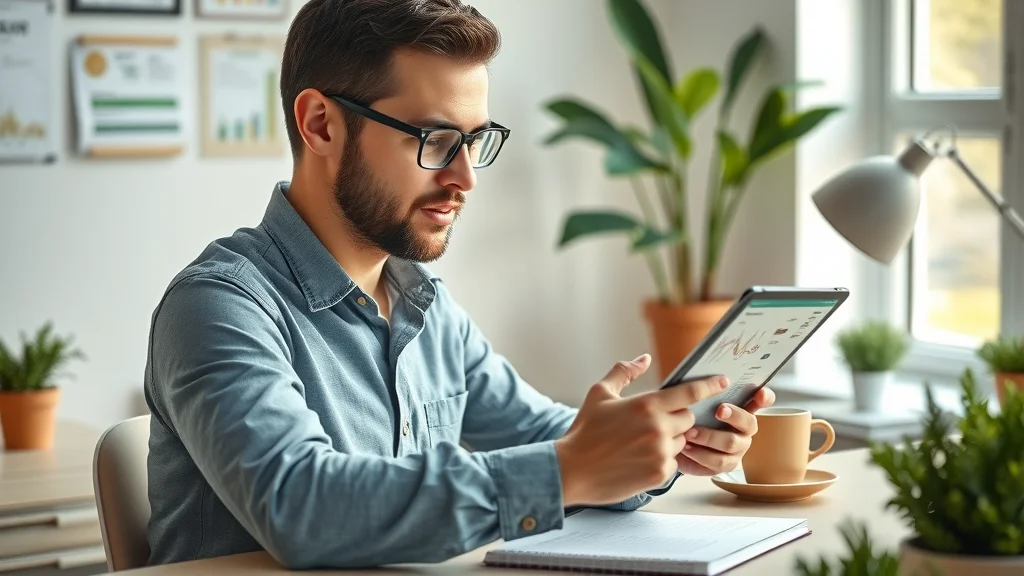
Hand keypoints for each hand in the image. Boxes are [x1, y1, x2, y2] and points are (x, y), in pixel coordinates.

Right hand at [555, 354, 728, 506]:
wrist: (571, 470)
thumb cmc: (585, 430)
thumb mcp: (599, 393)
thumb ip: (625, 372)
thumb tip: (644, 358)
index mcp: (646, 405)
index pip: (689, 393)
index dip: (710, 386)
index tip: (723, 381)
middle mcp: (658, 428)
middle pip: (688, 418)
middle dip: (676, 418)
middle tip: (652, 423)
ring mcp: (661, 453)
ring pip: (682, 441)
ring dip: (670, 440)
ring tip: (641, 443)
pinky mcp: (659, 474)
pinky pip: (674, 463)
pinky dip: (662, 460)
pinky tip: (639, 459)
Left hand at [676, 386, 775, 475]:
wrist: (674, 443)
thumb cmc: (689, 416)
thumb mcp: (695, 401)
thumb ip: (704, 390)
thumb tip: (704, 378)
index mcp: (742, 408)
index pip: (762, 400)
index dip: (764, 397)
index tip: (760, 393)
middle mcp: (744, 429)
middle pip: (749, 422)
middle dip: (734, 415)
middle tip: (719, 410)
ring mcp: (738, 448)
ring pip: (731, 443)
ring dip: (709, 437)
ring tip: (690, 432)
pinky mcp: (726, 464)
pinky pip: (718, 462)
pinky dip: (700, 454)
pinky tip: (686, 447)